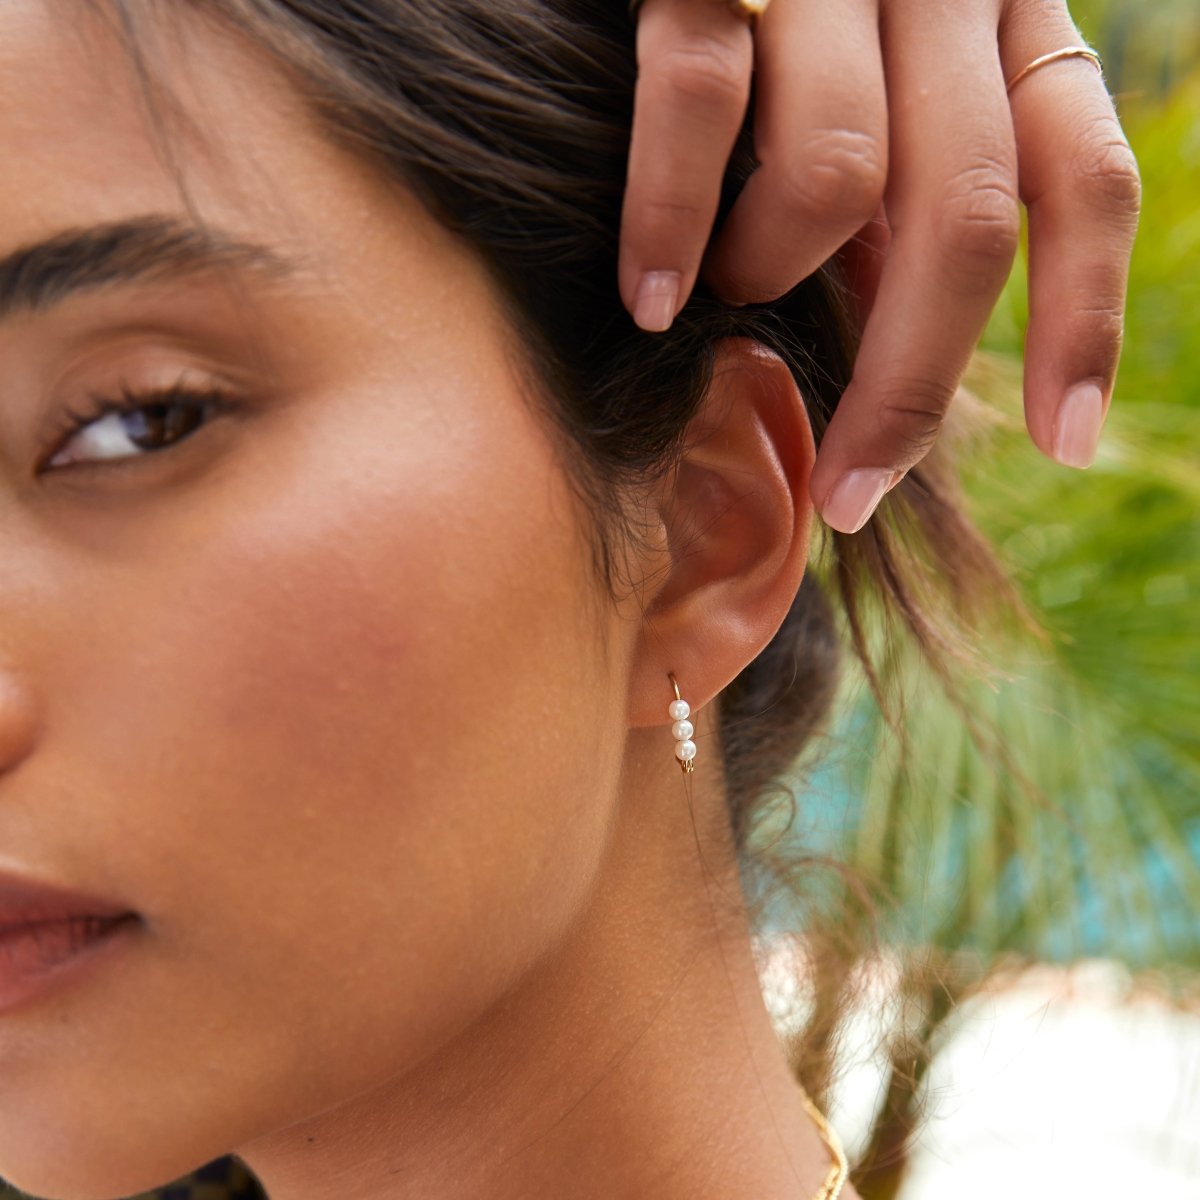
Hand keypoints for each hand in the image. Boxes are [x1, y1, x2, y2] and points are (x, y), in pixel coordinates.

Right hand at [619, 0, 1140, 532]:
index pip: (1082, 180)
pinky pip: (700, 99)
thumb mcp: (885, 106)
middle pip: (965, 219)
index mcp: (1003, 33)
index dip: (1082, 322)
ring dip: (771, 275)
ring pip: (836, 173)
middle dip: (907, 387)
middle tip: (847, 494)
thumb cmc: (789, 30)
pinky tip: (652, 297)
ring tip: (722, 296)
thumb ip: (901, 206)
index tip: (1065, 446)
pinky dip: (671, 219)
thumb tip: (894, 340)